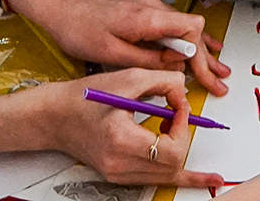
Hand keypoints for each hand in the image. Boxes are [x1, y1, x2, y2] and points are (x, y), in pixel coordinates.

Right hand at [0, 71, 221, 189]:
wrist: (55, 117)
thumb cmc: (84, 98)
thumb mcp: (128, 78)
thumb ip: (163, 81)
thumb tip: (184, 91)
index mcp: (121, 141)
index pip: (170, 148)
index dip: (184, 126)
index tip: (178, 105)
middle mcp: (119, 164)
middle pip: (172, 164)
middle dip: (183, 136)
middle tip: (177, 113)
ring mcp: (118, 174)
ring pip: (167, 175)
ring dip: (179, 151)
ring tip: (174, 127)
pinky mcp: (119, 175)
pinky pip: (156, 180)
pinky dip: (181, 177)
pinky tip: (204, 180)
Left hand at [4, 0, 230, 94]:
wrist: (58, 6)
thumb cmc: (79, 30)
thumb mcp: (111, 54)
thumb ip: (147, 60)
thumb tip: (177, 67)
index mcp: (147, 17)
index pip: (190, 31)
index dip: (201, 56)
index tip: (207, 78)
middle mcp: (153, 6)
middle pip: (192, 31)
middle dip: (207, 59)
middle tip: (221, 82)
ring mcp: (149, 5)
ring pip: (184, 28)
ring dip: (200, 50)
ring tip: (220, 68)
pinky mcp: (142, 8)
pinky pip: (172, 24)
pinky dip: (187, 40)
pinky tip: (201, 46)